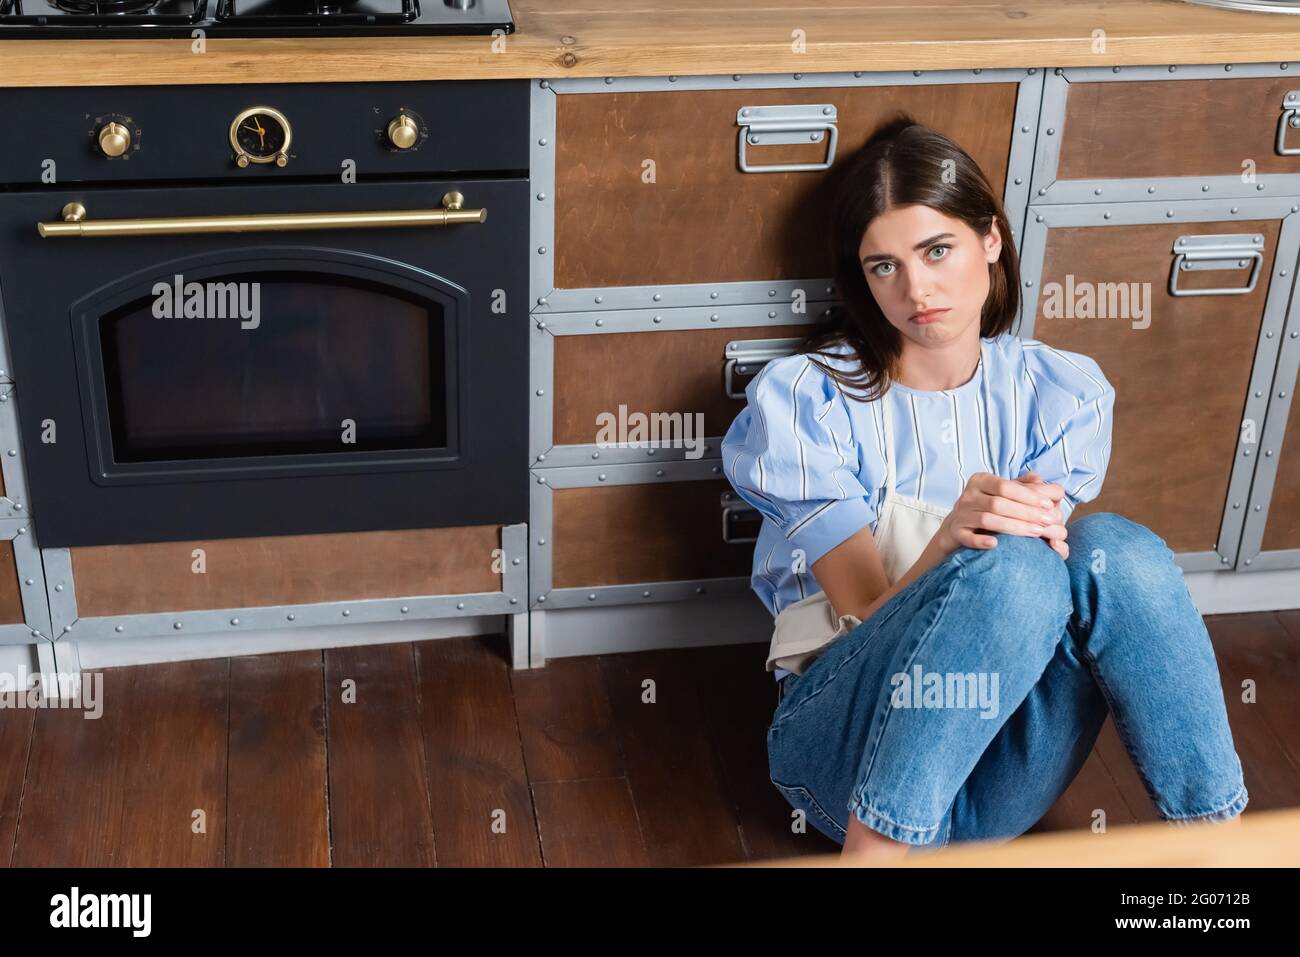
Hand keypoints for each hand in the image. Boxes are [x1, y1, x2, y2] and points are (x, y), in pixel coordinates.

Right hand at [936, 470, 1067, 555]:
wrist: (959, 525)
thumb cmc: (988, 507)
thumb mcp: (1002, 492)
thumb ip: (1022, 485)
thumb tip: (1039, 479)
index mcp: (980, 481)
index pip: (1005, 486)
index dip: (1028, 495)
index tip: (1049, 505)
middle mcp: (968, 496)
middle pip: (998, 503)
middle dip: (1026, 513)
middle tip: (1048, 522)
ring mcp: (960, 515)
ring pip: (986, 519)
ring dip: (1013, 527)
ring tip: (1036, 533)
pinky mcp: (956, 533)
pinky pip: (967, 537)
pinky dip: (980, 540)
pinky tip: (996, 544)